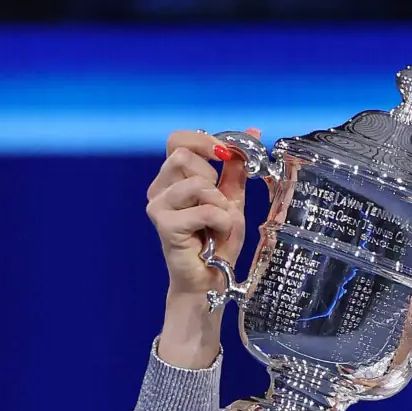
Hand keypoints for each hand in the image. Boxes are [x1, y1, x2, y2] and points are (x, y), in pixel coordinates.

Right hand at [146, 127, 259, 299]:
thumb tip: (253, 131)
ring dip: (220, 204)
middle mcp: (159, 189)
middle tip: (219, 204)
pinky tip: (217, 235)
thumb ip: (237, 168)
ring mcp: (158, 206)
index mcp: (172, 178)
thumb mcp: (232, 199)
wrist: (210, 279)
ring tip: (219, 223)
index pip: (177, 140)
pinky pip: (204, 209)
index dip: (204, 141)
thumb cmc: (218, 241)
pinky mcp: (164, 224)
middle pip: (185, 156)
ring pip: (197, 183)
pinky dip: (221, 221)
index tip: (226, 154)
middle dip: (214, 179)